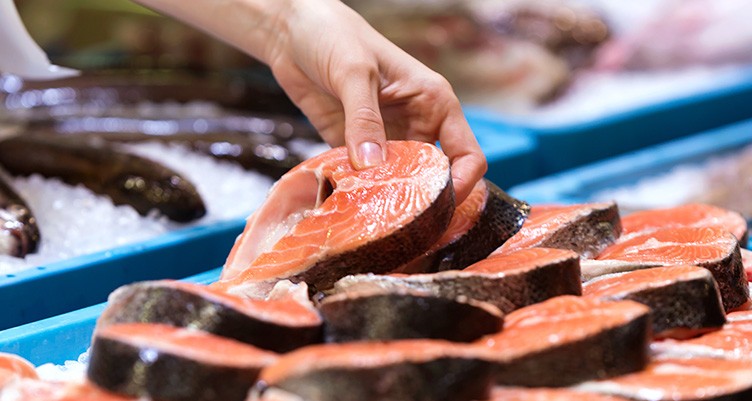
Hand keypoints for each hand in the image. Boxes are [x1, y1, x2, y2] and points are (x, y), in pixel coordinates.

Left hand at [263, 0, 486, 201]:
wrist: (292, 32)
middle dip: (421, 202)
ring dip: (387, 201)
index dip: (462, 184)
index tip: (440, 206)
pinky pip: (364, 181)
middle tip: (402, 224)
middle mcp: (416, 126)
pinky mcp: (354, 150)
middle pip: (435, 178)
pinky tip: (345, 202)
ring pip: (399, 185)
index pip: (466, 154)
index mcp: (433, 103)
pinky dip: (357, 193)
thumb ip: (364, 119)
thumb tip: (371, 166)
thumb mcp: (353, 72)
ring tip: (372, 218)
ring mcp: (385, 141)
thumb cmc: (334, 36)